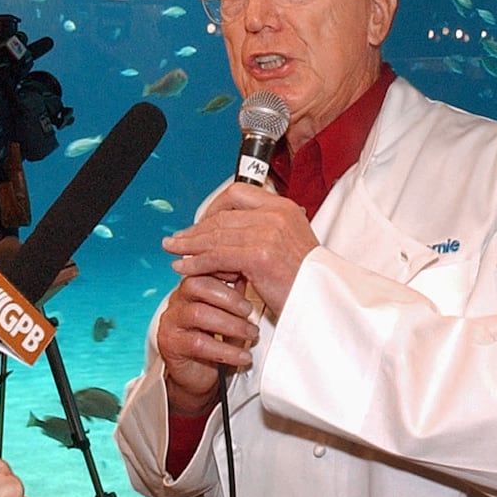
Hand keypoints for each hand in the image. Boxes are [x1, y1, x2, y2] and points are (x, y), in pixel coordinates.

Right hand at [155, 275, 258, 417]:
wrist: (198, 375)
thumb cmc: (215, 340)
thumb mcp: (228, 314)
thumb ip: (235, 295)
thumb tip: (251, 273)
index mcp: (190, 287)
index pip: (203, 269)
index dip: (224, 269)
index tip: (247, 275)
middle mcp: (177, 300)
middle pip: (196, 285)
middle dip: (228, 297)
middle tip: (249, 311)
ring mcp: (171, 321)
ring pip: (198, 314)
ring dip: (231, 324)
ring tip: (251, 334)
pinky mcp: (171, 344)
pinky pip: (199, 344)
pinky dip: (226, 350)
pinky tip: (243, 356)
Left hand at [162, 183, 317, 314]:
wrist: (324, 302)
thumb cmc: (305, 281)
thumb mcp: (287, 246)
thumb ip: (260, 234)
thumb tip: (224, 237)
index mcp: (283, 207)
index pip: (237, 194)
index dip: (213, 208)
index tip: (201, 223)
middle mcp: (275, 214)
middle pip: (222, 215)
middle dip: (195, 228)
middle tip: (177, 239)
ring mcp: (268, 232)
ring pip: (215, 234)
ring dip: (189, 245)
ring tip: (172, 251)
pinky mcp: (259, 255)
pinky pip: (216, 255)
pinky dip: (195, 262)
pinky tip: (183, 268)